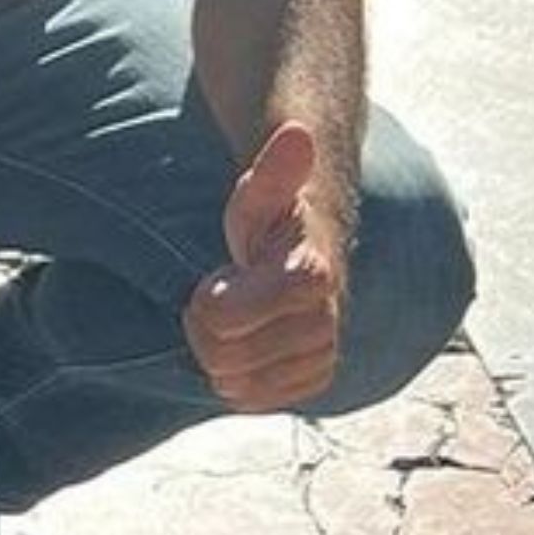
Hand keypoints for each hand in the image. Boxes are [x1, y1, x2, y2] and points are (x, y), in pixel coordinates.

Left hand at [181, 120, 346, 413]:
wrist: (306, 251)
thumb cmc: (272, 218)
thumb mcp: (263, 190)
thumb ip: (276, 169)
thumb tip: (297, 133)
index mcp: (312, 276)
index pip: (224, 318)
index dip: (210, 302)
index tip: (221, 275)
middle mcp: (326, 325)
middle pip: (222, 355)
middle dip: (208, 325)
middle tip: (223, 294)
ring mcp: (322, 357)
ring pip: (234, 384)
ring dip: (222, 352)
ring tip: (239, 317)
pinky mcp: (314, 382)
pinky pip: (251, 400)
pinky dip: (238, 376)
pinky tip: (249, 344)